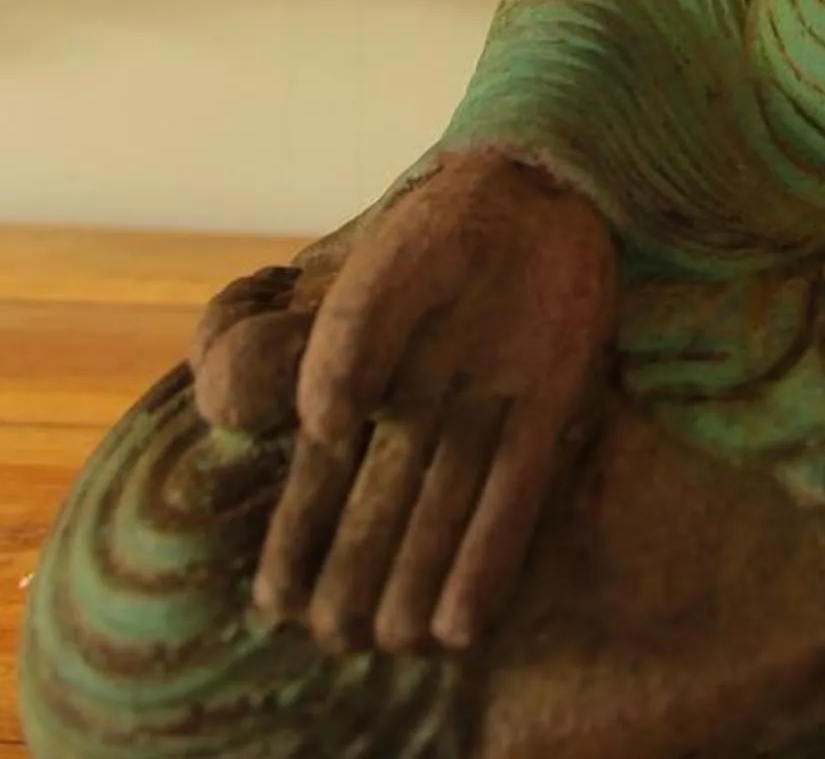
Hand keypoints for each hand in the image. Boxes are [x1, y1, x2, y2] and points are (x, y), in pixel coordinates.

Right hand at [186, 148, 617, 656]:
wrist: (539, 181)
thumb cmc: (447, 220)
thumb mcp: (388, 265)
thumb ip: (350, 335)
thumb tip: (323, 426)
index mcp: (373, 377)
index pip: (324, 474)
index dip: (298, 537)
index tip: (273, 600)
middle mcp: (426, 407)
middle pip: (386, 508)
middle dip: (359, 574)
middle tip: (337, 638)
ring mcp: (488, 411)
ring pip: (448, 514)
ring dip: (423, 578)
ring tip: (400, 644)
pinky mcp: (550, 408)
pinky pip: (517, 493)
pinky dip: (491, 555)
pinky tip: (467, 616)